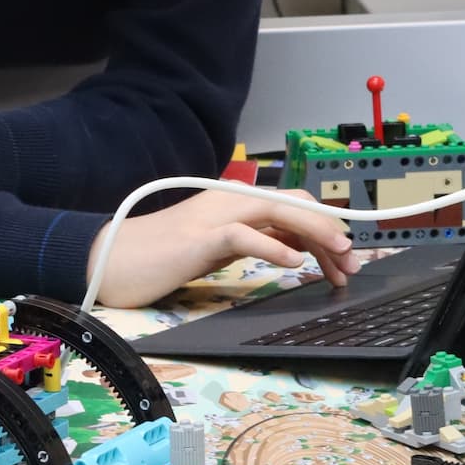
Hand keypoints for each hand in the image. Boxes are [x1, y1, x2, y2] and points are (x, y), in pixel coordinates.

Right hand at [87, 187, 359, 309]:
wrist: (114, 260)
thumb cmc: (160, 256)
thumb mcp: (217, 245)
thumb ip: (251, 238)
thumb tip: (296, 247)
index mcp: (230, 199)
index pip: (290, 202)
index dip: (325, 226)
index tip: (345, 258)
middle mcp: (225, 198)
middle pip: (291, 202)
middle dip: (329, 231)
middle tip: (350, 265)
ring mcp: (211, 216)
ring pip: (275, 210)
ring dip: (314, 235)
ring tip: (338, 260)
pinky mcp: (197, 238)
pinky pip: (243, 234)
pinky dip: (273, 246)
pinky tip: (293, 263)